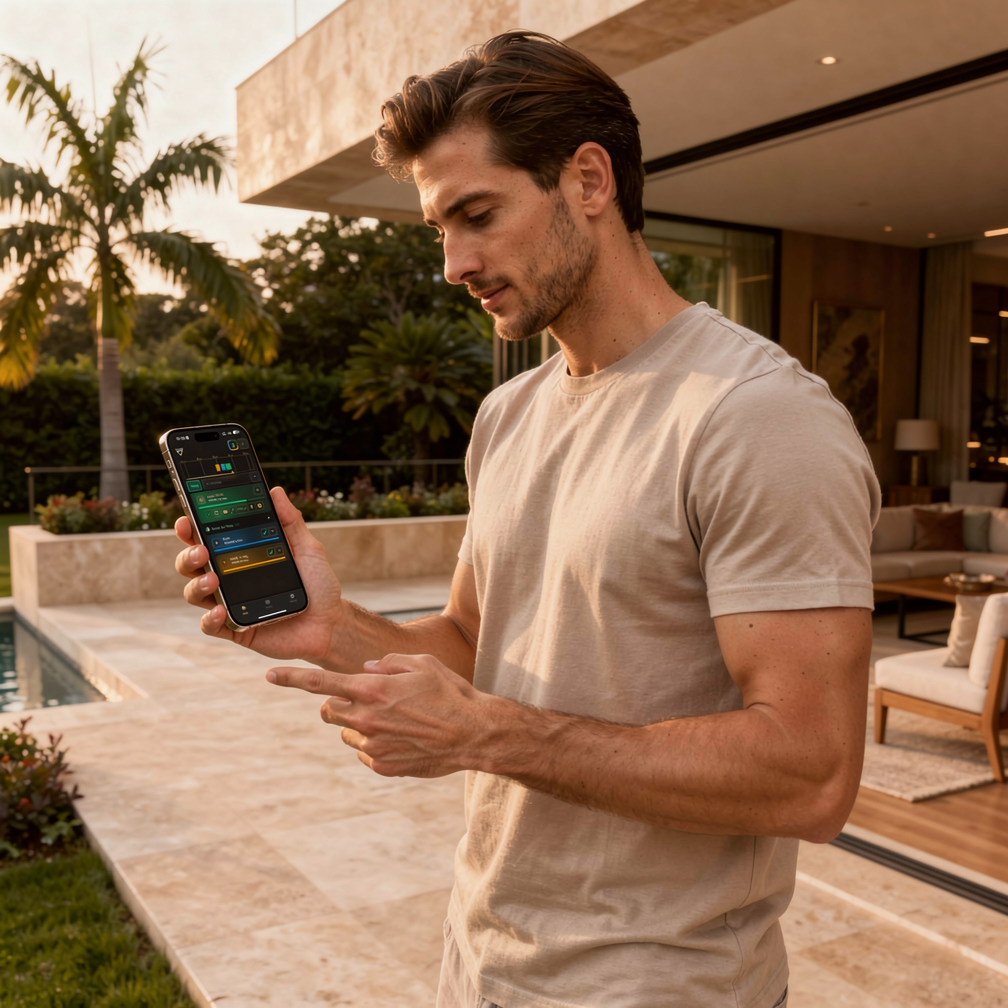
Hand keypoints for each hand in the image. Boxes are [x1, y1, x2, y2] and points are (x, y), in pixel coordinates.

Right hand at [174, 486, 342, 660]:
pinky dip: (209, 619)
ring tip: (213, 580)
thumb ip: (291, 522)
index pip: (208, 538)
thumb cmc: (317, 584)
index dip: (192, 529)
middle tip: (202, 550)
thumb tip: (275, 491)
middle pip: (192, 564)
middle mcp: (229, 578)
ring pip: (194, 593)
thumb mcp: (307, 549)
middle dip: (188, 555)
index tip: (187, 519)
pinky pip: (211, 626)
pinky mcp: (236, 629)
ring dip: (197, 585)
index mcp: (241, 555)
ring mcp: (230, 604)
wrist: (330, 622)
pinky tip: (220, 611)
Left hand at [266, 653, 497, 776]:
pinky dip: (375, 744)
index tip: (269, 674)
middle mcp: (366, 719)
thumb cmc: (450, 692)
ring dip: (359, 725)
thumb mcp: (421, 663)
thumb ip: (386, 663)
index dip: (291, 678)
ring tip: (394, 721)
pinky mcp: (382, 766)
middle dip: (337, 704)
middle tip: (363, 700)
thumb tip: (364, 671)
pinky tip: (403, 738)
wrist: (473, 734)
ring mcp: (373, 746)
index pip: (320, 682)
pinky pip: (365, 752)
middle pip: (328, 711)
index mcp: (372, 689)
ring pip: (347, 734)